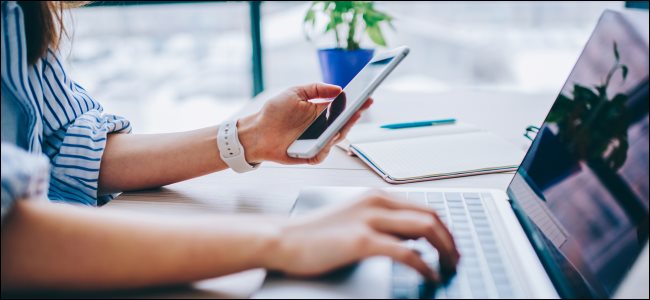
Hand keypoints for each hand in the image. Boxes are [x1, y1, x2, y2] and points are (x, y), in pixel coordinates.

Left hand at [237, 83, 372, 164]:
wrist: (257, 131)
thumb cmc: (274, 112)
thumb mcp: (295, 93)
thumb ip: (317, 89)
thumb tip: (338, 89)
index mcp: (321, 112)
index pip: (343, 108)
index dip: (356, 104)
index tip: (366, 97)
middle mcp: (321, 127)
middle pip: (344, 124)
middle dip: (353, 117)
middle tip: (359, 109)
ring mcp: (317, 141)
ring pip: (336, 139)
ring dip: (341, 131)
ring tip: (345, 122)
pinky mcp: (309, 154)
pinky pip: (322, 154)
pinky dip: (325, 149)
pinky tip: (327, 140)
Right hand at [262, 192, 459, 281]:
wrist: (284, 239)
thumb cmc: (315, 233)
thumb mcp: (354, 219)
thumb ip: (382, 223)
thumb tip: (412, 238)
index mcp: (376, 196)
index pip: (424, 207)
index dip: (444, 228)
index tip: (451, 245)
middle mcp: (377, 202)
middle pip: (431, 216)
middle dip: (451, 238)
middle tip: (457, 258)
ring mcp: (370, 220)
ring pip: (426, 228)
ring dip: (445, 249)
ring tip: (450, 266)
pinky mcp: (362, 241)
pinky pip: (407, 252)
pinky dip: (425, 265)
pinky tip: (429, 275)